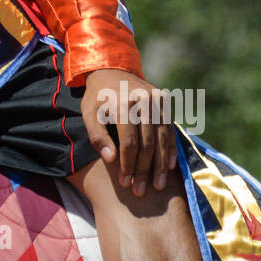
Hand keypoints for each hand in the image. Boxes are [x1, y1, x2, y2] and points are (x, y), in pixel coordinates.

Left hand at [81, 69, 176, 195]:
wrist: (111, 69)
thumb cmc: (97, 97)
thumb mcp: (89, 114)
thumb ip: (97, 136)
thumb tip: (111, 159)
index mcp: (122, 104)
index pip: (129, 143)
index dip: (128, 166)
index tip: (126, 184)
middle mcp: (143, 101)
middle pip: (147, 144)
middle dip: (144, 170)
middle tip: (141, 190)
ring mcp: (157, 100)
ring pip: (161, 139)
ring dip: (160, 165)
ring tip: (158, 186)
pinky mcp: (165, 101)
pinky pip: (170, 129)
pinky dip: (171, 149)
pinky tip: (169, 167)